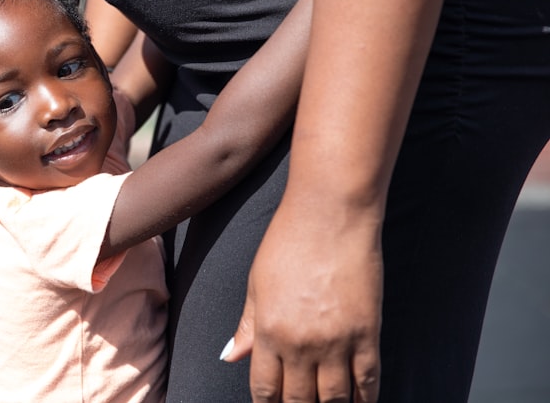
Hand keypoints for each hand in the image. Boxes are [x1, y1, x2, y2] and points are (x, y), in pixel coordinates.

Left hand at [222, 200, 383, 402]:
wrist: (331, 215)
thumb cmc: (288, 242)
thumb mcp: (257, 283)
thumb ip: (247, 325)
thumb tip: (231, 356)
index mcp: (269, 331)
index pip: (265, 388)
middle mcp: (301, 343)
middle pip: (299, 399)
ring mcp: (337, 341)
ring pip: (334, 397)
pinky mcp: (368, 333)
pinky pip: (368, 380)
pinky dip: (365, 398)